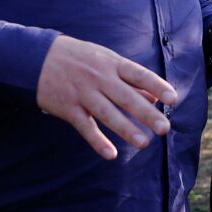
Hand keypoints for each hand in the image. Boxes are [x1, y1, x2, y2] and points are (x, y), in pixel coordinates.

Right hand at [36, 35, 175, 159]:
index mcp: (112, 64)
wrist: (37, 57)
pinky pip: (85, 127)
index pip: (139, 75)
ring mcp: (83, 93)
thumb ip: (131, 79)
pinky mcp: (68, 108)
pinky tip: (111, 154)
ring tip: (144, 143)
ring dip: (126, 130)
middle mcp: (99, 78)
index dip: (157, 86)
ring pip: (108, 114)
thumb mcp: (106, 61)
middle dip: (147, 114)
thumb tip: (156, 98)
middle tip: (165, 128)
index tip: (173, 99)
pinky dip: (97, 141)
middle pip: (127, 98)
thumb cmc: (80, 59)